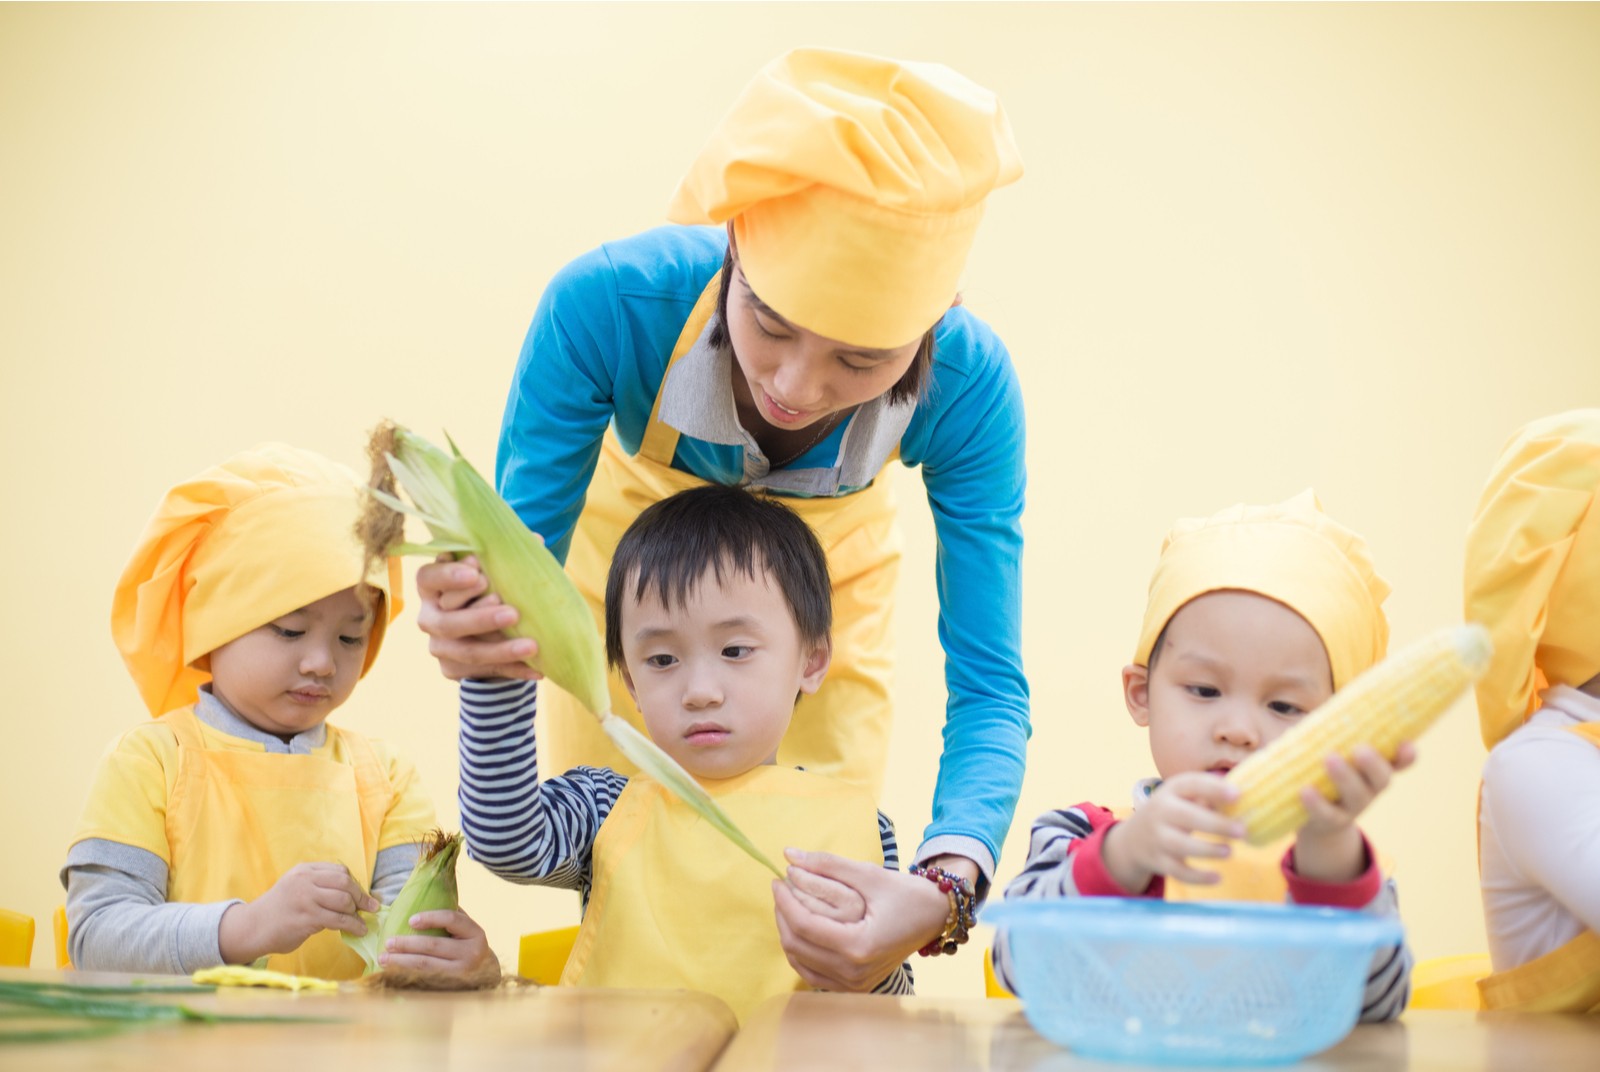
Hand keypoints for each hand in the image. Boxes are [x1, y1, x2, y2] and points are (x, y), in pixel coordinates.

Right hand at [218, 863, 377, 965]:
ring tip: (362, 922)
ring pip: (343, 900)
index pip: (340, 871)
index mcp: (305, 870)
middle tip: (371, 908)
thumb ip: (322, 887)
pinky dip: (353, 925)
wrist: (252, 928)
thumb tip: (359, 896)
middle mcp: (305, 880)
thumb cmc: (279, 910)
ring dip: (357, 913)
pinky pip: (338, 920)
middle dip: (361, 896)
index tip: (363, 896)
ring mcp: (305, 898)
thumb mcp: (298, 888)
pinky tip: (359, 930)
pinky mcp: (306, 917)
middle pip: (345, 882)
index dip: (355, 885)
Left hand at [378, 908, 500, 980]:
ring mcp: (460, 972)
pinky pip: (423, 977)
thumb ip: (450, 916)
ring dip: (401, 960)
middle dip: (407, 943)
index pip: (451, 920)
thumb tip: (420, 900)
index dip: (430, 918)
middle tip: (388, 942)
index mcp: (475, 933)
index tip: (410, 920)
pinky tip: (392, 970)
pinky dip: (405, 973)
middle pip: (434, 945)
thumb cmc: (468, 943)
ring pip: (425, 964)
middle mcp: (470, 953)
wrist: (485, 972)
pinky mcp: (450, 985)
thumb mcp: (466, 928)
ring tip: (383, 958)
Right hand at [416, 554, 540, 680]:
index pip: (427, 578)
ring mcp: (439, 646)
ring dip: (500, 649)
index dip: (448, 576)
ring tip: (532, 645)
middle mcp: (429, 617)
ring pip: (467, 651)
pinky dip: (513, 669)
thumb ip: (506, 558)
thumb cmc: (489, 589)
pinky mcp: (451, 669)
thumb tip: (536, 540)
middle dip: (481, 618)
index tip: (477, 571)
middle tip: (513, 613)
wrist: (487, 632)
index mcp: (431, 587)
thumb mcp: (493, 572)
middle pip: (447, 621)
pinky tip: (537, 669)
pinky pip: (484, 672)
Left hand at [771, 849, 949, 991]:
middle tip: (781, 889)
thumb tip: (788, 854)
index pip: (804, 925)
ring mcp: (854, 984)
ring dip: (788, 932)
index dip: (784, 901)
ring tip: (788, 905)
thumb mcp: (868, 874)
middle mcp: (855, 971)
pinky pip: (813, 973)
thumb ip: (827, 864)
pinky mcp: (854, 987)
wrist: (935, 918)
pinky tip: (800, 928)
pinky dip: (800, 952)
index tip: (777, 880)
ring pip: (800, 961)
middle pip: (797, 945)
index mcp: (859, 945)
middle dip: (782, 914)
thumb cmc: (906, 893)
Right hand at [1101, 772, 1244, 891]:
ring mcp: (1157, 838)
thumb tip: (1248, 800)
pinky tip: (1217, 878)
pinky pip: (1178, 871)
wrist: (1133, 839)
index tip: (1238, 794)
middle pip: (1186, 817)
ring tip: (1229, 852)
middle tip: (1242, 831)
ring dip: (1207, 850)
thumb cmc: (1171, 813)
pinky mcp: (1159, 861)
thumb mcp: (1182, 798)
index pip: (1191, 784)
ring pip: (1181, 845)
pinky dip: (1198, 877)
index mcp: (1171, 791)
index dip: (1214, 788)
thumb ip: (1209, 797)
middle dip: (1216, 824)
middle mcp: (1160, 812)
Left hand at [1292, 742, 1416, 882]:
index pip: (1398, 762)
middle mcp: (1369, 788)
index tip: (1406, 745)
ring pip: (1356, 796)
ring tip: (1330, 758)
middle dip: (1373, 764)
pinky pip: (1327, 814)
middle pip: (1381, 779)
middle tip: (1361, 749)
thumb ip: (1331, 733)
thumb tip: (1318, 705)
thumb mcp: (1332, 751)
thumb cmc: (1325, 773)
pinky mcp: (1330, 821)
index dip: (1406, 756)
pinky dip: (1317, 803)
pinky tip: (1305, 790)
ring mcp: (1352, 807)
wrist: (1315, 819)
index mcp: (1372, 769)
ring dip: (1345, 778)